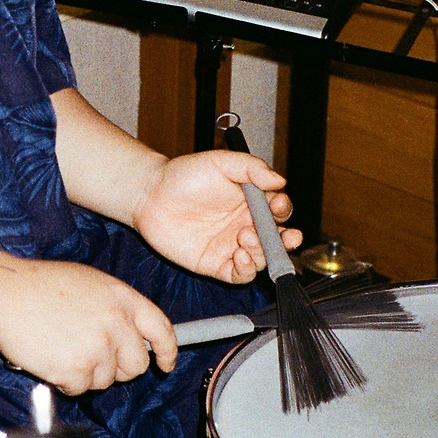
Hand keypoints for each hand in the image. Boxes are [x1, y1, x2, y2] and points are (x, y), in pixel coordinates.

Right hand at [0, 257, 176, 394]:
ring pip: (106, 380)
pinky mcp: (77, 369)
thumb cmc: (40, 286)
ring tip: (62, 349)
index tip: (164, 363)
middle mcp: (116, 323)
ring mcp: (97, 348)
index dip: (167, 351)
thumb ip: (115, 307)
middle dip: (120, 369)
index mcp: (122, 298)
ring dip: (86, 373)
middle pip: (136, 364)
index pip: (162, 329)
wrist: (6, 293)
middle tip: (95, 361)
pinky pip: (80, 389)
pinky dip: (66, 381)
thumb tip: (130, 334)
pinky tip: (50, 359)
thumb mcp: (89, 282)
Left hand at [131, 149, 299, 282]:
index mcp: (251, 201)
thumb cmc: (184, 175)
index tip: (278, 205)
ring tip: (244, 237)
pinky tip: (240, 256)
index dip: (283, 210)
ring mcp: (231, 246)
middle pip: (277, 239)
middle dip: (286, 240)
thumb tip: (279, 180)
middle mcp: (245, 224)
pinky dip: (246, 270)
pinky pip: (240, 275)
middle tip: (285, 236)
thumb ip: (251, 168)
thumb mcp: (220, 162)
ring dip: (262, 252)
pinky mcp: (216, 264)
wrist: (151, 195)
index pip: (278, 210)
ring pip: (262, 258)